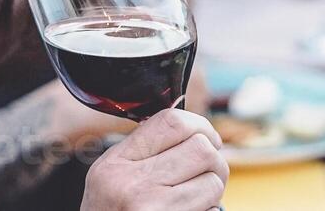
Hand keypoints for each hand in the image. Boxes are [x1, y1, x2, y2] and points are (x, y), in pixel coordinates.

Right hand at [80, 109, 228, 210]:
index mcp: (115, 165)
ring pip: (213, 181)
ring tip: (197, 196)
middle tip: (206, 171)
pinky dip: (209, 210)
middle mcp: (132, 187)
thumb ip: (143, 150)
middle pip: (201, 149)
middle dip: (213, 159)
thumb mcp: (110, 177)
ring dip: (213, 188)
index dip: (200, 125)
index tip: (208, 137)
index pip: (172, 122)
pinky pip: (212, 210)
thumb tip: (194, 131)